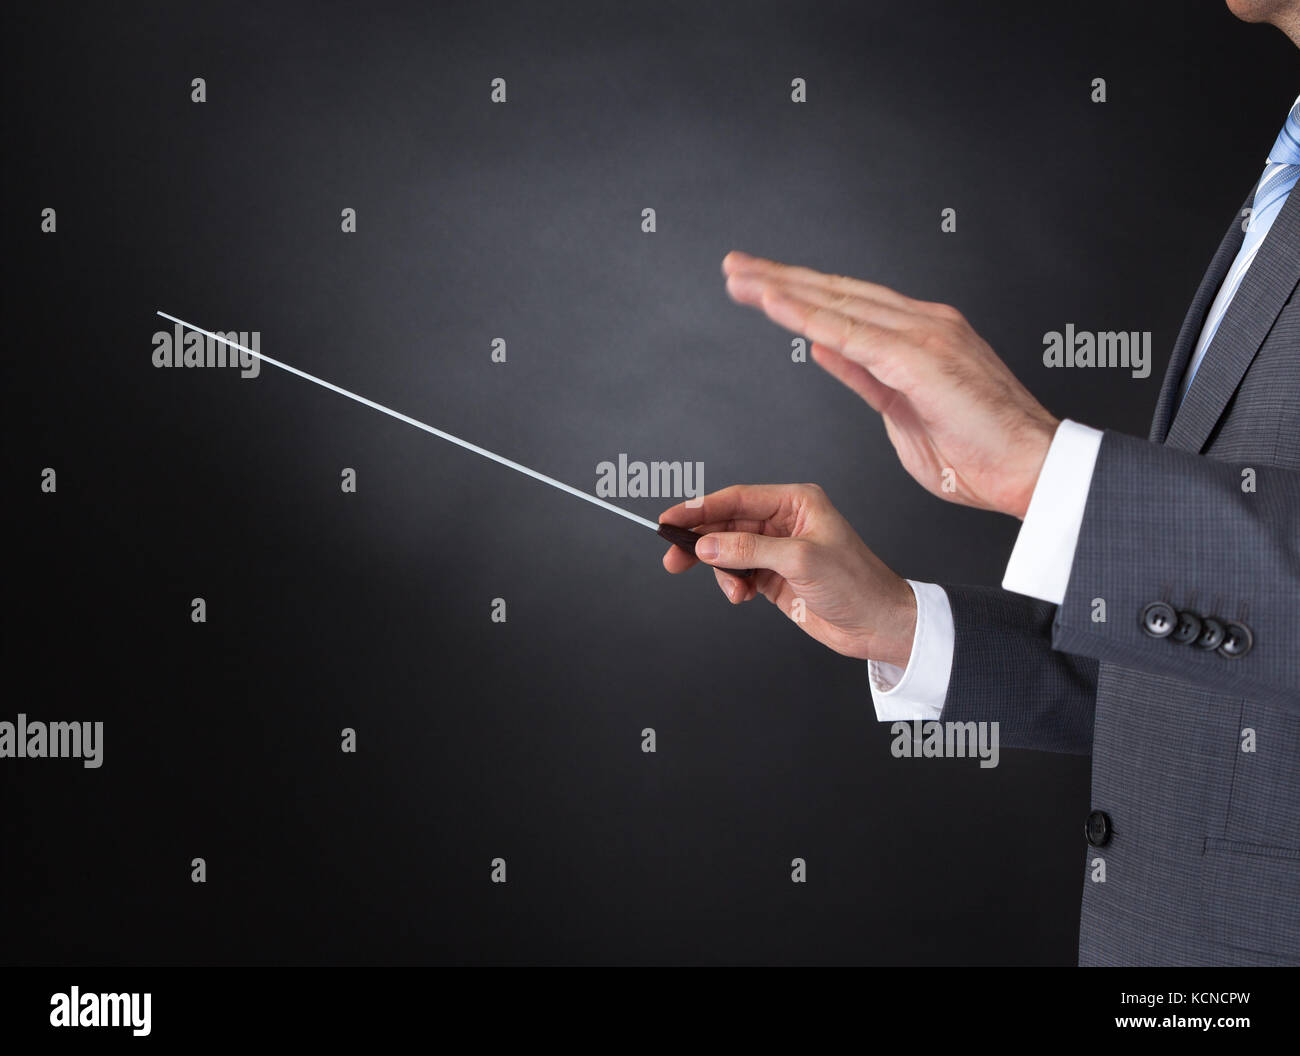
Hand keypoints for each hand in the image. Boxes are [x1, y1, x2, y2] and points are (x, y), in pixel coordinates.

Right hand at [660, 484, 916, 667]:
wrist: (877, 625)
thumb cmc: (855, 584)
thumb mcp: (799, 560)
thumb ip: (749, 550)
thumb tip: (706, 544)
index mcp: (796, 503)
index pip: (737, 499)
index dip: (700, 508)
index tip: (669, 520)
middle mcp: (785, 522)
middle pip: (727, 524)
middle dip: (701, 542)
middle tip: (673, 558)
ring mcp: (778, 551)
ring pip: (729, 551)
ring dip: (721, 570)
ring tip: (733, 590)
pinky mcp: (774, 576)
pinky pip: (738, 573)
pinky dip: (733, 584)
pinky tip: (743, 595)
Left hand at [722, 251, 1058, 518]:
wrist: (1032, 471)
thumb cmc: (979, 454)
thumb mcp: (901, 411)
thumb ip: (863, 376)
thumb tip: (826, 348)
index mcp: (919, 337)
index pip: (848, 304)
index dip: (801, 293)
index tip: (759, 286)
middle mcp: (922, 323)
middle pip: (837, 291)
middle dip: (781, 279)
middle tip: (736, 267)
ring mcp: (924, 335)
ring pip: (839, 301)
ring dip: (784, 287)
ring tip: (741, 277)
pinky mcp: (920, 357)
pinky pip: (850, 330)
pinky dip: (808, 314)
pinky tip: (774, 303)